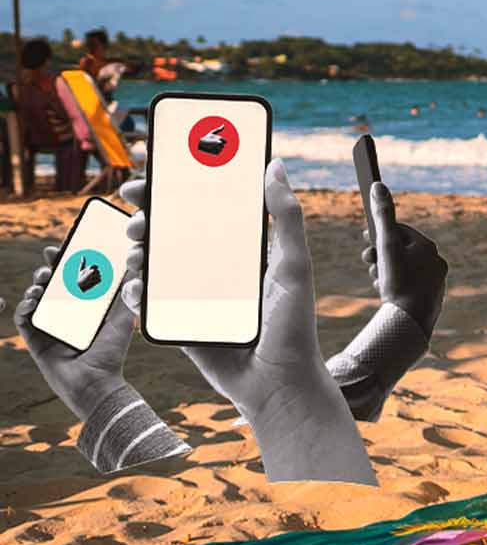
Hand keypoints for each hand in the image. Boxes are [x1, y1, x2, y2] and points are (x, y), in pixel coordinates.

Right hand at [13, 246, 139, 419]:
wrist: (97, 384)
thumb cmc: (112, 354)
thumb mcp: (122, 320)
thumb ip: (127, 295)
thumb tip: (137, 268)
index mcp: (83, 310)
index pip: (69, 280)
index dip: (62, 263)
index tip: (59, 248)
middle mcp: (64, 317)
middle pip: (50, 287)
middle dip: (46, 271)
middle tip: (49, 264)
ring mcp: (49, 328)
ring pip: (34, 300)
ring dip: (34, 287)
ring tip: (41, 283)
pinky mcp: (36, 341)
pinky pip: (23, 320)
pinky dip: (24, 308)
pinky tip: (31, 301)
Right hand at [122, 160, 324, 417]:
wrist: (278, 385)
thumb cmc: (294, 327)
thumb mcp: (294, 267)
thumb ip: (286, 217)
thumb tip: (275, 166)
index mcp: (243, 250)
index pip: (208, 207)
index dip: (180, 182)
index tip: (156, 159)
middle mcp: (218, 269)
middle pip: (173, 229)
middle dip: (148, 209)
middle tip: (134, 197)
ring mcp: (195, 295)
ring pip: (155, 261)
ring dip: (137, 246)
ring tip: (137, 245)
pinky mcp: (179, 323)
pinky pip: (148, 302)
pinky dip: (135, 290)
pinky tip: (136, 285)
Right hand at [361, 182, 446, 332]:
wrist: (411, 323)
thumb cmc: (399, 283)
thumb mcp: (386, 246)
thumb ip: (382, 216)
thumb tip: (378, 185)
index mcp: (429, 248)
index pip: (401, 231)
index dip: (380, 232)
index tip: (365, 236)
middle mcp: (436, 263)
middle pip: (401, 251)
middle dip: (380, 255)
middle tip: (368, 260)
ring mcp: (435, 283)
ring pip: (403, 270)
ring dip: (385, 272)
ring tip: (377, 282)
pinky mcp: (431, 300)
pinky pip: (408, 287)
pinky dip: (394, 288)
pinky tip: (386, 295)